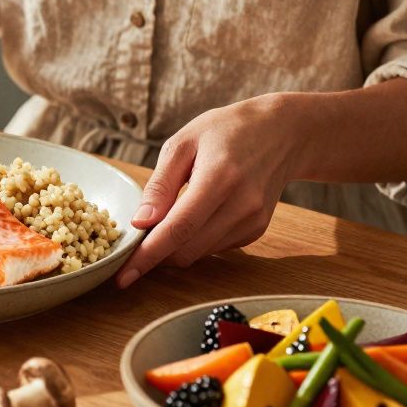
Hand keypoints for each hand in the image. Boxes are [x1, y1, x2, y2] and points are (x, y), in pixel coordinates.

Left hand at [116, 93, 303, 287]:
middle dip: (155, 254)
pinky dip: (195, 241)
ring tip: (164, 220)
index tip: (123, 276)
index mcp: (219, 178)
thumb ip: (160, 185)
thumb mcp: (184, 143)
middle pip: (187, 249)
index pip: (178, 229)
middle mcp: (241, 205)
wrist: (282, 132)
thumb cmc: (226, 130)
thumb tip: (140, 223)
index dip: (148, 255)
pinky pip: (214, 248)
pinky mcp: (256, 230)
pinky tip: (195, 215)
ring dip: (174, 248)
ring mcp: (253, 221)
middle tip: (133, 243)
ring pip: (199, 253)